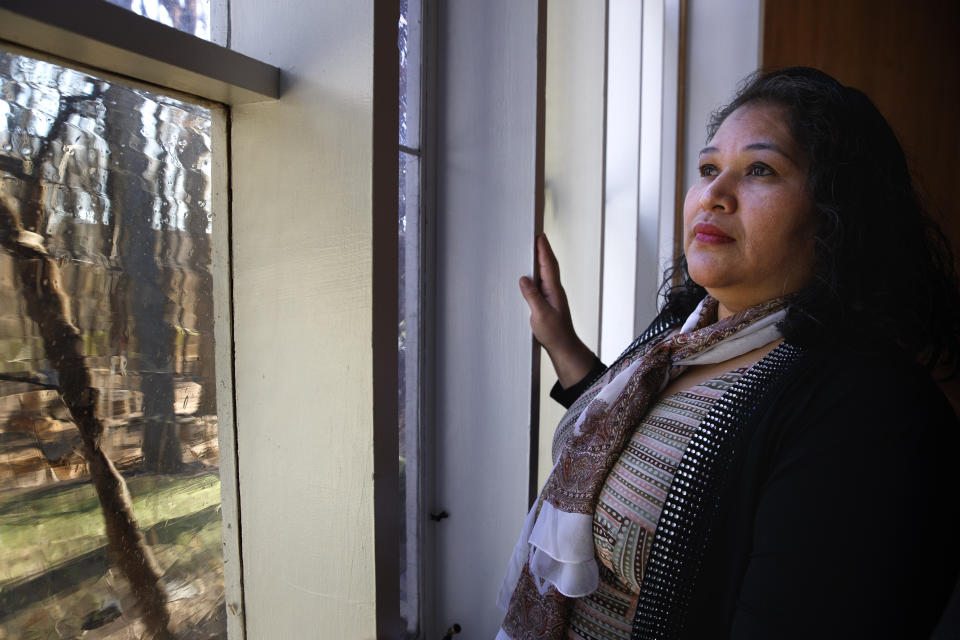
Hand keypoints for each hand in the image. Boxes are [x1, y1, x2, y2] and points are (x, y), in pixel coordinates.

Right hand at [519, 235, 596, 387]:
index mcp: (554, 290)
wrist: (563, 347)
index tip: (539, 236)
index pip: (548, 265)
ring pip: (547, 273)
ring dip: (542, 260)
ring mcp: (553, 296)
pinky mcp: (549, 302)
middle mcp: (555, 290)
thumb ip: (532, 296)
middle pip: (549, 265)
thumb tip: (524, 279)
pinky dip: (539, 273)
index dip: (543, 250)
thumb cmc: (554, 334)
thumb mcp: (540, 315)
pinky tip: (535, 274)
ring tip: (536, 249)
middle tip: (538, 237)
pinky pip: (544, 282)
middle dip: (543, 250)